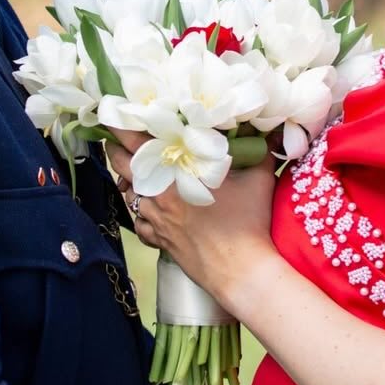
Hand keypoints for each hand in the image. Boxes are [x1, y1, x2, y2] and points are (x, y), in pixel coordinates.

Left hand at [106, 140, 277, 314]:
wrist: (242, 272)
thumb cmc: (249, 222)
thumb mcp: (257, 177)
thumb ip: (260, 148)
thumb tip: (273, 128)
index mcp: (175, 171)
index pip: (137, 141)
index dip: (120, 126)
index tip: (112, 113)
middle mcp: (157, 193)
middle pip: (121, 165)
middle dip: (116, 149)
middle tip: (116, 137)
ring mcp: (155, 218)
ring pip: (128, 193)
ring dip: (128, 180)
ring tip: (135, 169)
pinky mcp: (159, 240)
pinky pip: (139, 221)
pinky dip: (140, 212)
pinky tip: (151, 208)